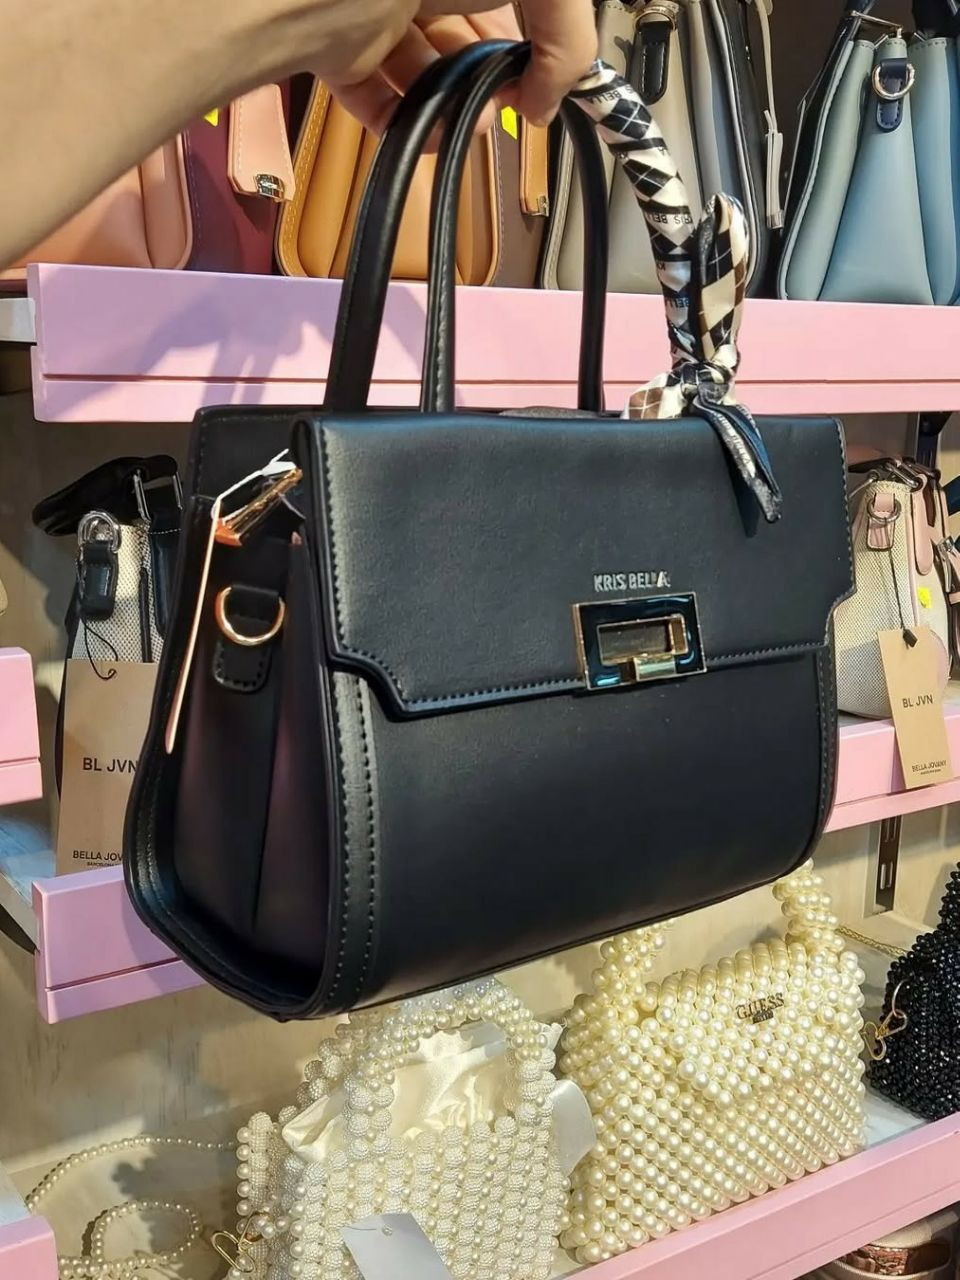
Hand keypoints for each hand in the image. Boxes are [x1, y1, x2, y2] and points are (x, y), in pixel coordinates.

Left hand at [328, 1, 597, 132]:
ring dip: (454, 107)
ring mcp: (371, 8)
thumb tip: (543, 103)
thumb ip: (568, 31)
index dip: (532, 38)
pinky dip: (406, 126)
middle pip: (465, 30)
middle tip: (503, 104)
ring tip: (468, 125)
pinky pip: (376, 98)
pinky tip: (428, 137)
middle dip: (490, 76)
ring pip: (423, 68)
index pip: (507, 2)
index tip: (537, 77)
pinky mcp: (337, 51)